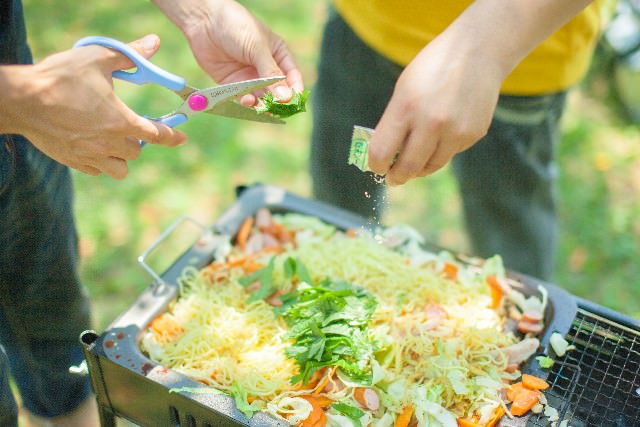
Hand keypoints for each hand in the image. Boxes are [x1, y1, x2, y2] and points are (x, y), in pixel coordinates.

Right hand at [13, 35, 185, 178]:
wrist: (21, 100)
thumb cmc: (60, 78)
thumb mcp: (98, 59)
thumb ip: (129, 55)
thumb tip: (154, 43)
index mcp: (121, 122)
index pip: (157, 135)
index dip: (173, 137)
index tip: (182, 138)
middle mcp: (109, 144)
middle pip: (137, 152)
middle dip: (136, 140)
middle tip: (125, 124)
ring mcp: (90, 156)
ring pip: (120, 169)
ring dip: (121, 157)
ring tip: (110, 140)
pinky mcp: (73, 161)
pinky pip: (97, 170)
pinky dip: (100, 162)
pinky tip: (91, 145)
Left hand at [155, 0, 302, 105]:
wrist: (204, 21)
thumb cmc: (236, 26)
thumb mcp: (257, 48)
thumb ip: (270, 73)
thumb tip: (286, 97)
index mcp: (278, 55)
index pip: (292, 77)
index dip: (294, 91)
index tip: (293, 103)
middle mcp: (265, 68)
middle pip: (277, 91)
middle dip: (277, 101)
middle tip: (276, 110)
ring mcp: (249, 77)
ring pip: (260, 97)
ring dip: (261, 104)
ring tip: (258, 106)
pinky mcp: (233, 83)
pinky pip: (242, 98)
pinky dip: (245, 102)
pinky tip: (245, 101)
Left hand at [368, 33, 500, 185]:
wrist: (479, 50)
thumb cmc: (433, 67)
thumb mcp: (404, 88)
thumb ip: (394, 121)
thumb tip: (385, 154)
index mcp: (406, 107)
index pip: (381, 152)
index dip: (376, 165)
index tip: (377, 167)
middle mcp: (431, 122)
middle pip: (407, 168)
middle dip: (397, 177)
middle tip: (393, 179)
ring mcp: (455, 131)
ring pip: (431, 166)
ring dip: (419, 169)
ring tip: (414, 164)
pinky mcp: (473, 134)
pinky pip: (451, 153)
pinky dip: (442, 150)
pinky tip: (443, 133)